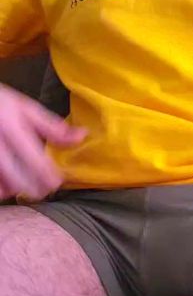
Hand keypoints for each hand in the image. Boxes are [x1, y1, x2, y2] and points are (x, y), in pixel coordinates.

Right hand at [0, 84, 85, 201]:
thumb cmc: (1, 105)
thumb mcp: (26, 109)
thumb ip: (52, 127)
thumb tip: (82, 136)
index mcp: (12, 128)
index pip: (37, 163)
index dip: (51, 178)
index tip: (57, 181)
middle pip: (20, 182)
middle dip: (37, 189)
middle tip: (44, 187)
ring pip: (5, 189)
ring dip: (17, 190)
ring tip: (25, 182)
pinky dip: (3, 189)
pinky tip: (7, 182)